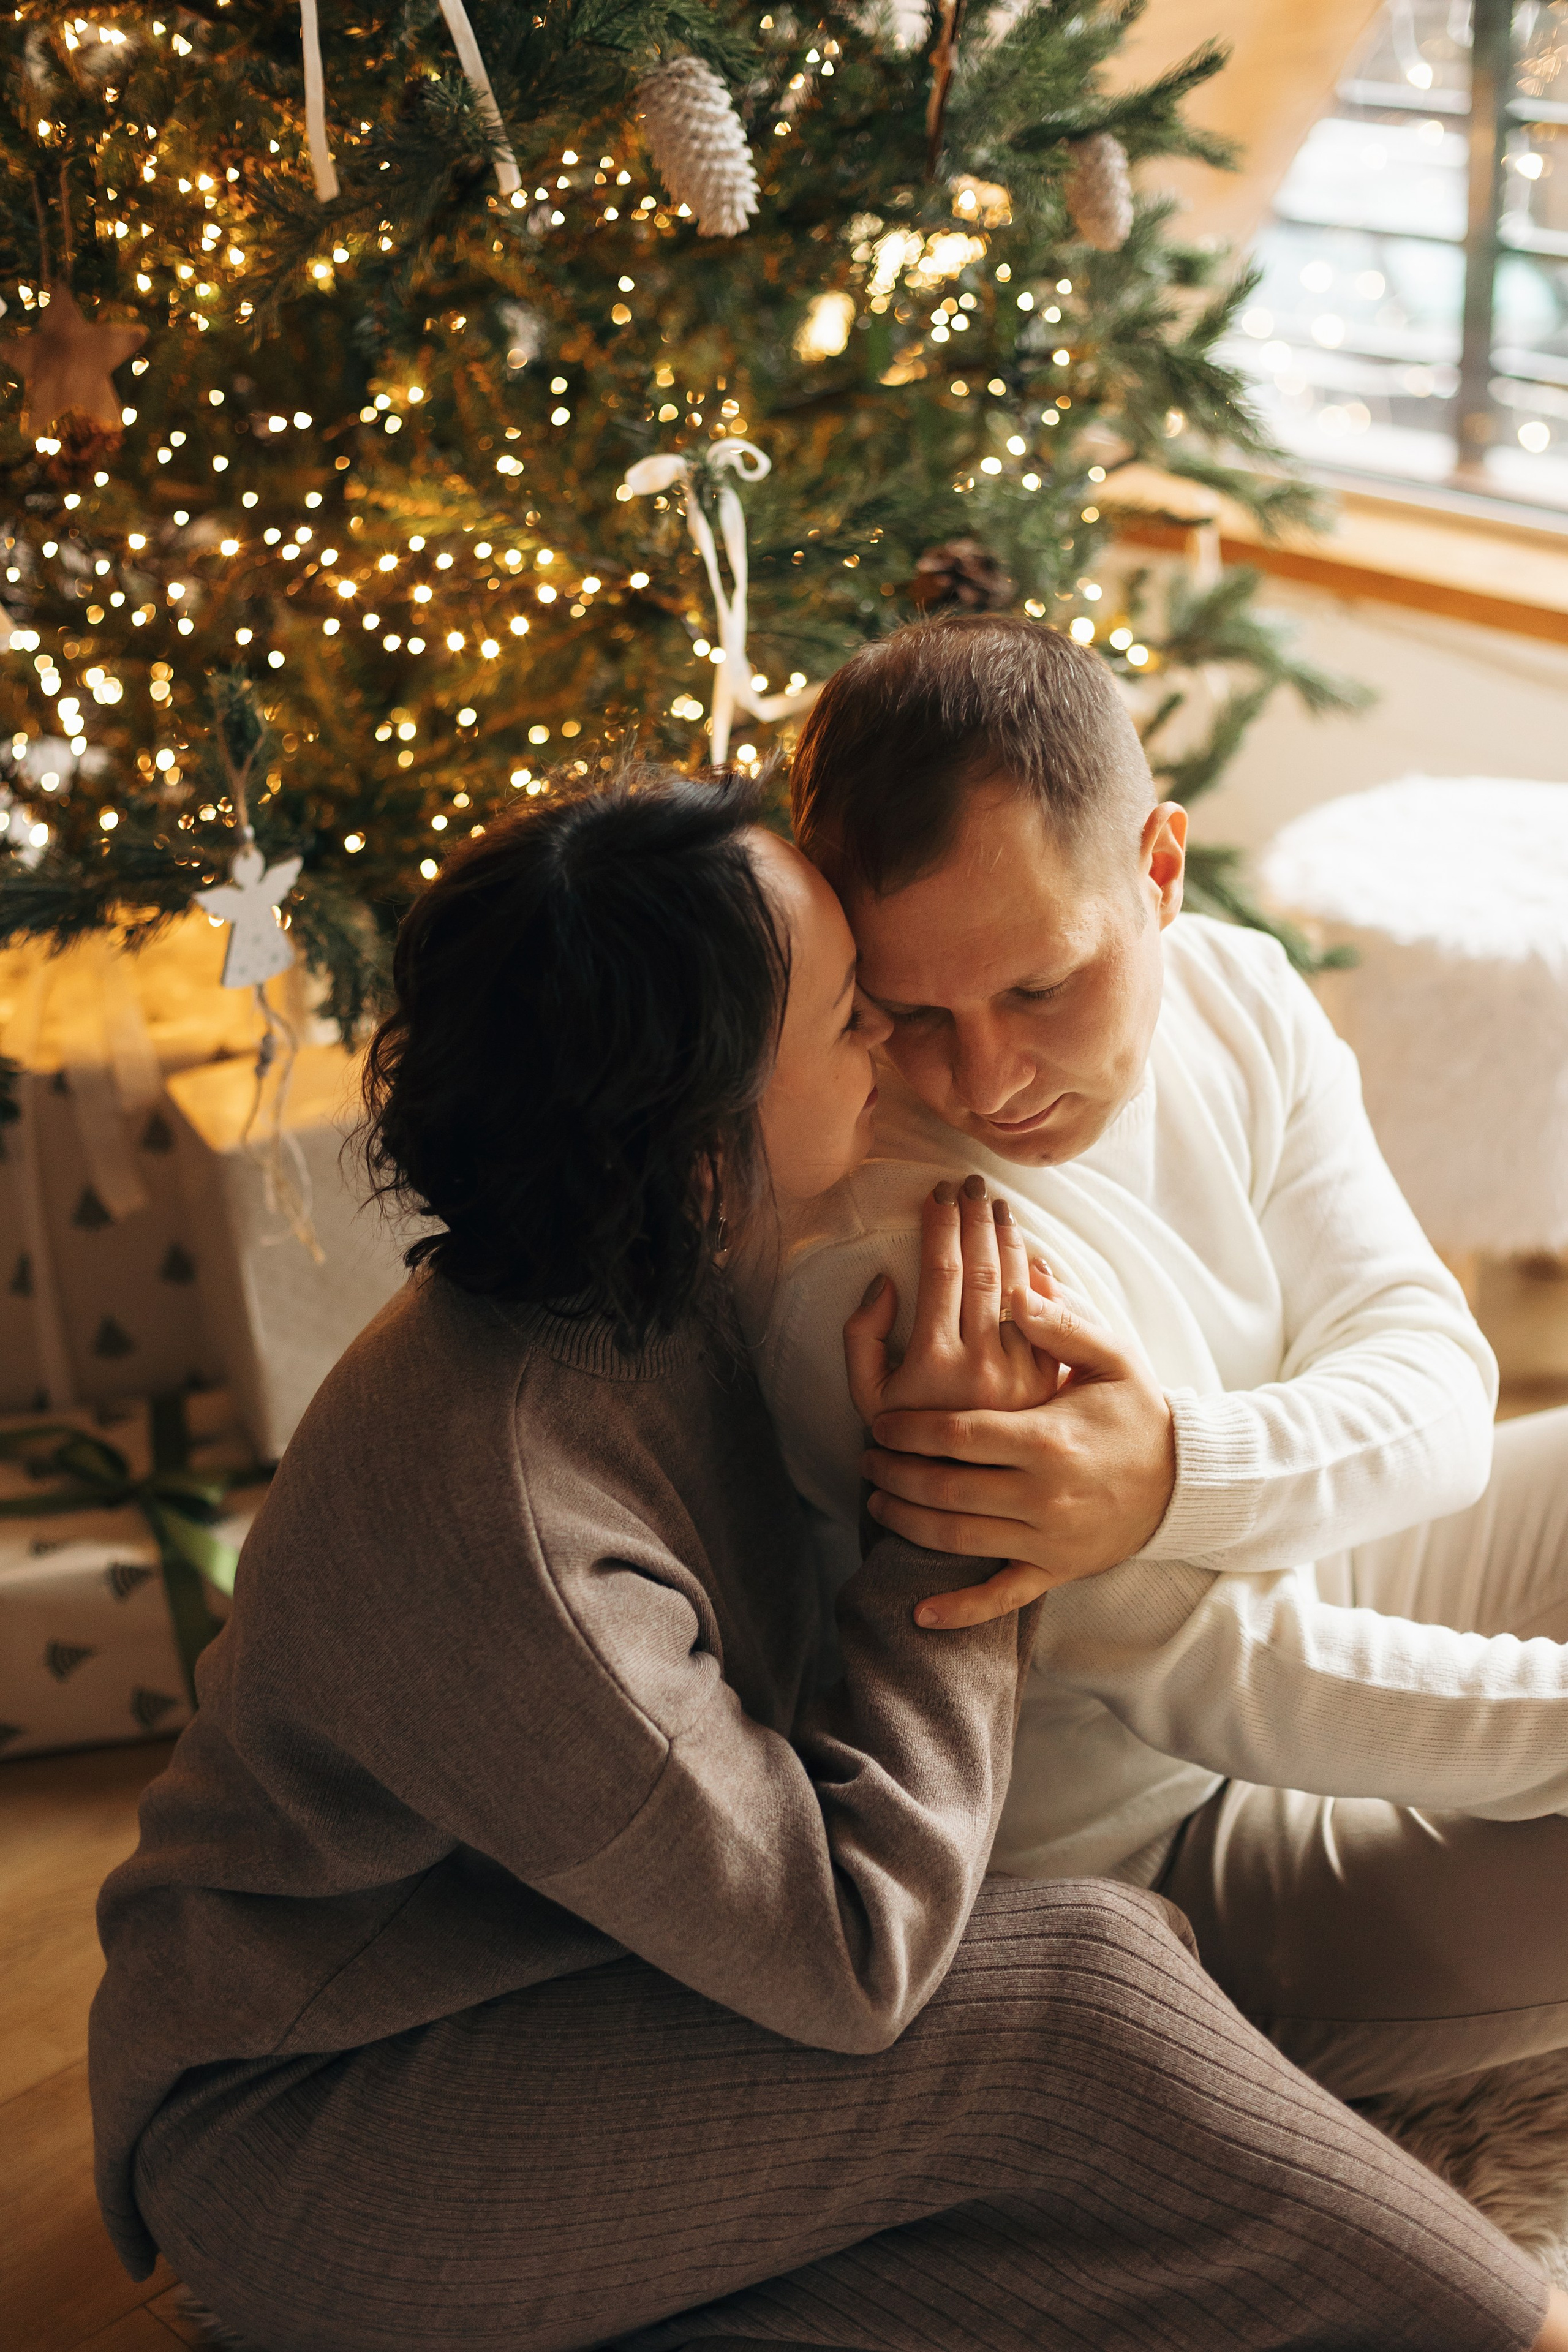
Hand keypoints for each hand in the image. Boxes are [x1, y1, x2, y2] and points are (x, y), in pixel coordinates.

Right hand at [843, 1174, 1059, 1427]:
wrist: (958, 1495)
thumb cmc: (902, 1439)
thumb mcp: (866, 1395)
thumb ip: (862, 1337)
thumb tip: (885, 1282)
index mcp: (934, 1360)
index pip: (940, 1272)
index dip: (939, 1225)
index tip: (936, 1193)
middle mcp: (982, 1363)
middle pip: (982, 1270)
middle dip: (975, 1219)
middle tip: (971, 1184)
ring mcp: (1020, 1373)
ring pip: (1019, 1288)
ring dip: (1009, 1240)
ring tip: (998, 1206)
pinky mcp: (1046, 1384)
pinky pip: (1049, 1320)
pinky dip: (1042, 1281)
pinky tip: (1033, 1254)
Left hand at [859, 1269, 1175, 1627]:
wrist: (1188, 1481)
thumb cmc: (1139, 1411)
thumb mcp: (1112, 1356)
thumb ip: (1060, 1322)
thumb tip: (1014, 1285)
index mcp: (1050, 1438)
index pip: (958, 1435)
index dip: (909, 1430)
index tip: (879, 1423)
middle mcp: (1044, 1495)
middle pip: (945, 1490)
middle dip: (895, 1474)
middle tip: (866, 1456)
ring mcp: (1048, 1540)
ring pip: (958, 1539)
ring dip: (906, 1522)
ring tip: (877, 1499)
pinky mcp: (1056, 1571)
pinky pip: (1001, 1597)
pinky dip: (959, 1611)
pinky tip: (920, 1615)